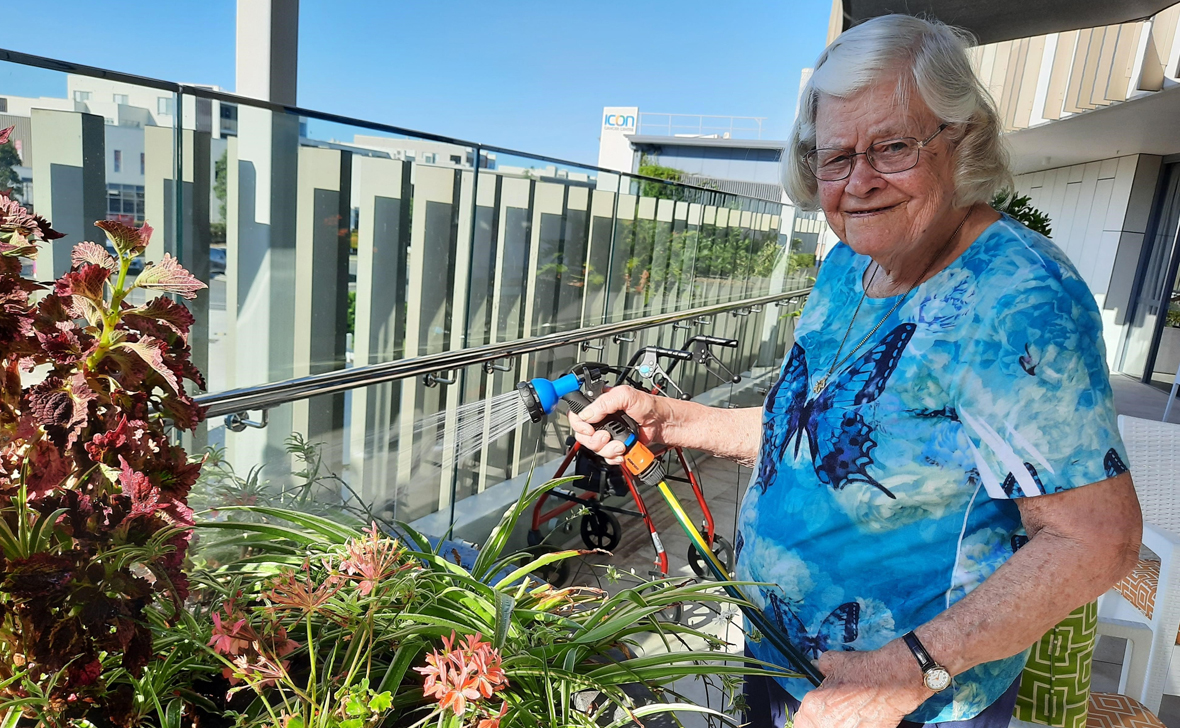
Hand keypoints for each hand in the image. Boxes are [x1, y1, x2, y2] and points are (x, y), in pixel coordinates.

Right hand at [567, 385, 674, 464]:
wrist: (665, 424)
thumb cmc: (651, 406)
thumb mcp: (626, 395)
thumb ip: (604, 402)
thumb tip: (587, 414)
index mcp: (600, 404)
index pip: (577, 414)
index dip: (579, 424)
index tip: (589, 428)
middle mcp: (602, 419)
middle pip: (582, 435)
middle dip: (594, 440)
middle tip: (607, 436)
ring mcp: (609, 434)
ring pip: (595, 448)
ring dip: (607, 449)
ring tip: (621, 444)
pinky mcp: (616, 446)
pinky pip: (606, 457)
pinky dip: (614, 457)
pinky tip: (623, 450)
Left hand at [793, 643, 932, 727]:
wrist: (896, 678)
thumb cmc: (864, 669)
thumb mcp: (834, 661)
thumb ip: (820, 667)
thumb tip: (815, 667)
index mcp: (813, 707)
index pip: (801, 721)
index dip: (809, 715)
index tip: (818, 711)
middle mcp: (826, 725)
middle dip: (823, 722)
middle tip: (837, 713)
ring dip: (838, 725)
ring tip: (850, 716)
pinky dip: (855, 727)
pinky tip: (862, 719)